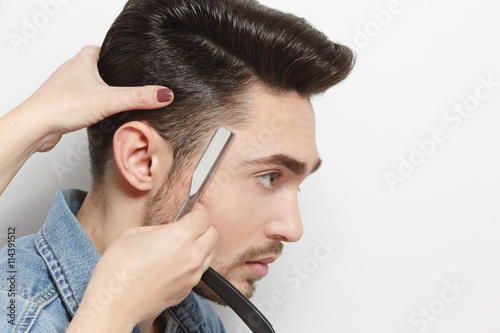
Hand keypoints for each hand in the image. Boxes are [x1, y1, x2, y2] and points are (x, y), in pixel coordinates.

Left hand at [17, 45, 172, 151]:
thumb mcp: (110, 100)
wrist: (35, 126)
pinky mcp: (61, 104)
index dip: (116, 55)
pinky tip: (98, 116)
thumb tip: (164, 94)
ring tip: (116, 101)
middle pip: (96, 67)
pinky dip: (90, 107)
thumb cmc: (61, 105)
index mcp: (83, 59)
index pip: (103, 49)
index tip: (130, 62)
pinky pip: (80, 101)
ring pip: (88, 85)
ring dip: (100, 93)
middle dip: (111, 77)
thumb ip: (138, 97)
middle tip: (126, 84)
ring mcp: (65, 87)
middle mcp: (72, 70)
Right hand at [68, 204, 216, 331]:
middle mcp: (192, 256)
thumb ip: (158, 227)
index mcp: (181, 236)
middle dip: (203, 228)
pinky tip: (174, 264)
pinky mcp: (187, 290)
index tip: (194, 211)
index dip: (198, 211)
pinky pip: (198, 272)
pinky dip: (192, 265)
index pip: (203, 217)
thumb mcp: (134, 234)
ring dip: (200, 247)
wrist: (113, 303)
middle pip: (213, 234)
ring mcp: (192, 276)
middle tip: (189, 226)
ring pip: (209, 254)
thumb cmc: (118, 269)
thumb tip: (168, 227)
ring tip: (181, 246)